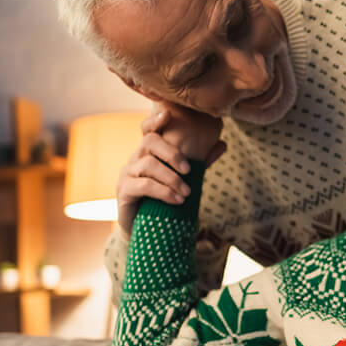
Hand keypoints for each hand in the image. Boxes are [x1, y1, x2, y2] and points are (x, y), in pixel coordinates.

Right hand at [115, 102, 226, 235]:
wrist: (146, 230)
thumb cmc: (165, 200)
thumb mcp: (184, 179)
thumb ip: (201, 162)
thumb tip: (222, 144)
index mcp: (149, 153)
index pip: (147, 129)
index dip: (155, 120)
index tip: (168, 115)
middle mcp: (135, 158)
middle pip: (149, 141)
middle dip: (172, 153)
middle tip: (189, 170)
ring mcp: (127, 173)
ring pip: (148, 164)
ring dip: (172, 178)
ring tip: (187, 193)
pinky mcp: (123, 191)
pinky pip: (144, 185)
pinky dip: (164, 192)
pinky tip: (177, 200)